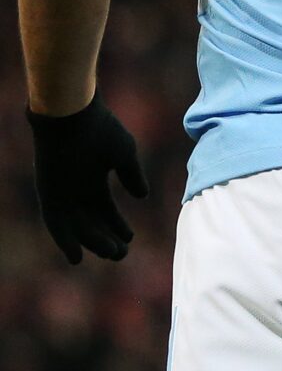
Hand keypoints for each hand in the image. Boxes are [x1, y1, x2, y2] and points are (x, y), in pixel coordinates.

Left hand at [27, 98, 148, 264]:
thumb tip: (142, 196)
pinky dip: (64, 242)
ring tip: (112, 254)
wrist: (73, 113)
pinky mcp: (49, 194)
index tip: (129, 239)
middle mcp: (75, 190)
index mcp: (93, 180)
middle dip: (106, 239)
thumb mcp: (123, 153)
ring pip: (76, 227)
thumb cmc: (100, 128)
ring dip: (92, 243)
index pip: (104, 210)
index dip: (116, 226)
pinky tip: (76, 258)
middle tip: (122, 254)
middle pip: (90, 223)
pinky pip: (55, 224)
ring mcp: (61, 193)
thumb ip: (132, 175)